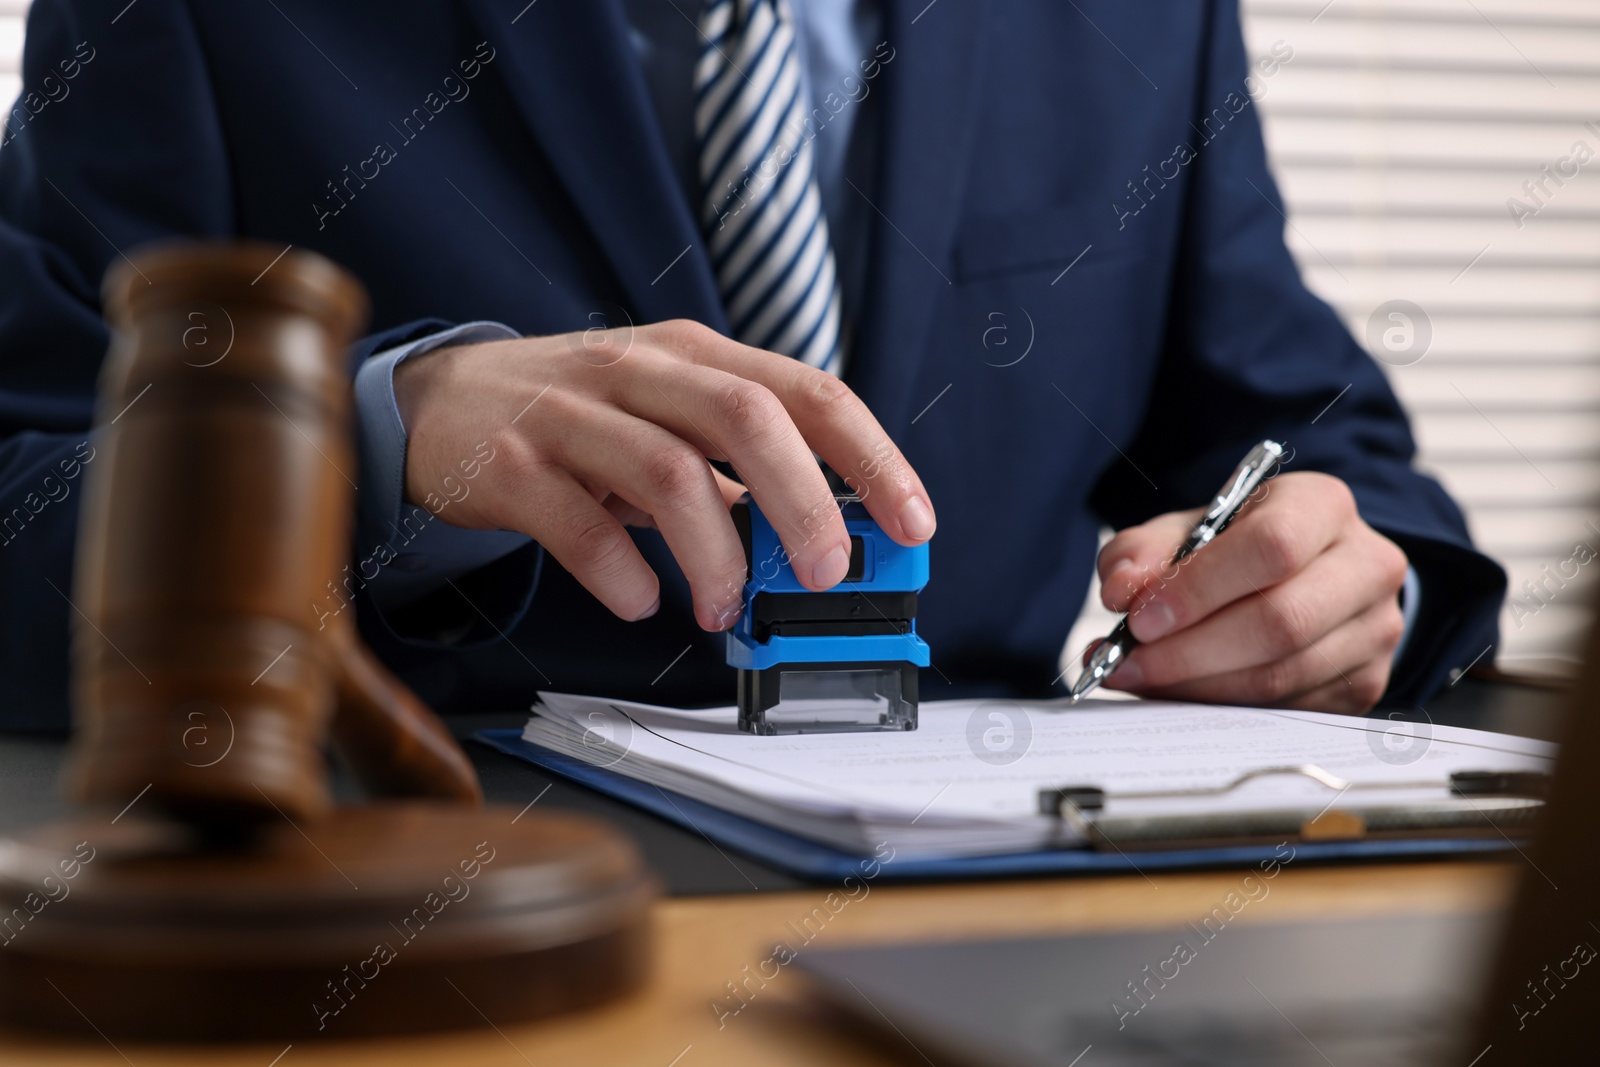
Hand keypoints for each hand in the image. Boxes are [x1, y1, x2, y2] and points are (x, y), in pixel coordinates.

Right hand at [392, 320, 934, 631]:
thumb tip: (829, 544)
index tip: (913, 524)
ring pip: (668, 473)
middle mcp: (637, 373)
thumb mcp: (666, 422)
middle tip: (828, 576)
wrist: (438, 403)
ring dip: (714, 554)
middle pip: (747, 418)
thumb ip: (739, 471)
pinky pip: (577, 525)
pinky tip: (639, 601)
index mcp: (694, 357)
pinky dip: (621, 573)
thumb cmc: (577, 419)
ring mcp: (570, 414)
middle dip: (805, 501)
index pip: (805, 391)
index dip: (870, 456)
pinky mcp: (509, 465)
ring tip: (725, 610)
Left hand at [1093, 472, 1407, 712]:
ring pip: (1281, 675)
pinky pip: (1287, 710)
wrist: (1305, 574)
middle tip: (1129, 661)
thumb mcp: (1190, 529)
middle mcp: (1366, 565)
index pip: (1272, 547)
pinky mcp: (1365, 683)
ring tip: (1140, 678)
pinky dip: (1222, 707)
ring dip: (1197, 686)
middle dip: (1189, 650)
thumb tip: (1122, 590)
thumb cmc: (1240, 548)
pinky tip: (1179, 693)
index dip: (1200, 589)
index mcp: (1323, 506)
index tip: (1140, 617)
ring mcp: (1375, 630)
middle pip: (1280, 621)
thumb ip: (1144, 551)